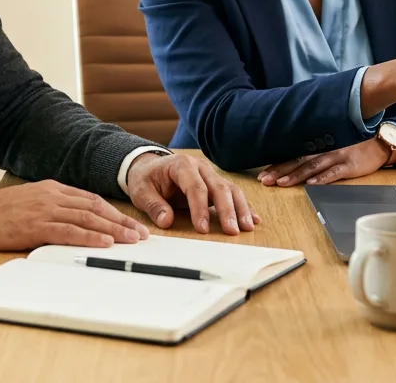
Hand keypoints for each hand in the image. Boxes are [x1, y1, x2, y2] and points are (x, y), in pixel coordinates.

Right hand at [0, 180, 149, 250]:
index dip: (114, 213)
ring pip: (87, 219)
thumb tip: (74, 222)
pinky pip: (68, 231)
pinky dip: (89, 237)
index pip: (91, 199)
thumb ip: (52, 208)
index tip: (130, 224)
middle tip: (140, 235)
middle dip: (121, 222)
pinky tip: (104, 243)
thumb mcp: (30, 202)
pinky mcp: (35, 225)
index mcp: (52, 188)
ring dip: (112, 230)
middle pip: (95, 208)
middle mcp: (52, 195)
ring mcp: (44, 209)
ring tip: (131, 241)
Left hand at [125, 153, 260, 234]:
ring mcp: (210, 175)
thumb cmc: (146, 179)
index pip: (195, 187)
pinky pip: (233, 193)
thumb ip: (154, 205)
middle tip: (232, 230)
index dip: (200, 209)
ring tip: (247, 227)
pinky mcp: (215, 184)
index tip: (202, 229)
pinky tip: (253, 219)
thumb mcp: (141, 191)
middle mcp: (200, 167)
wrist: (149, 168)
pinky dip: (243, 206)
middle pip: (219, 187)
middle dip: (227, 210)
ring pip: (230, 189)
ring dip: (240, 208)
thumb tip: (167, 221)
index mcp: (182, 165)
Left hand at [257, 138, 392, 186]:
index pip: (293, 157)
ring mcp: (336, 157)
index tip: (262, 174)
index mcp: (318, 148)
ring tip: (281, 183)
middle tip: (264, 180)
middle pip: (298, 161)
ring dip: (296, 175)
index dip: (277, 165)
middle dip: (279, 171)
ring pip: (312, 167)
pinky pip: (334, 172)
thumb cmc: (353, 148)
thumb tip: (294, 166)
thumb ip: (315, 156)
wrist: (379, 143)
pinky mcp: (349, 165)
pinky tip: (311, 184)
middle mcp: (324, 151)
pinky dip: (322, 178)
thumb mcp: (332, 148)